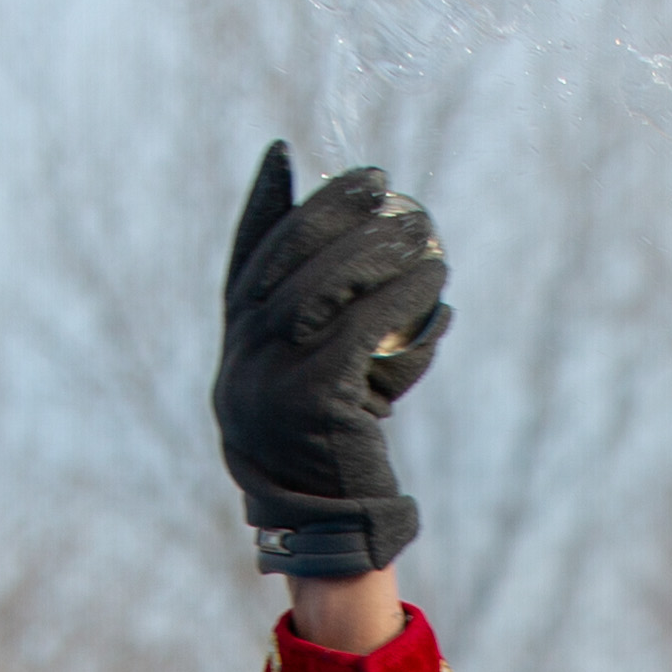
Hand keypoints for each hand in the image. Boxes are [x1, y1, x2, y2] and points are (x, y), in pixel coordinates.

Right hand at [215, 141, 447, 578]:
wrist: (323, 518)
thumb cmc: (329, 440)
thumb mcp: (309, 373)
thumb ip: (316, 319)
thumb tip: (364, 244)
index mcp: (237, 342)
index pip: (243, 255)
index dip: (260, 202)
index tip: (281, 153)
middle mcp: (243, 354)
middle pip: (286, 257)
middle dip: (331, 208)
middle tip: (378, 179)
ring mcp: (271, 376)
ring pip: (324, 286)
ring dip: (377, 247)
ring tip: (421, 227)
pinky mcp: (311, 398)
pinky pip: (360, 329)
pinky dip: (401, 299)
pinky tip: (433, 283)